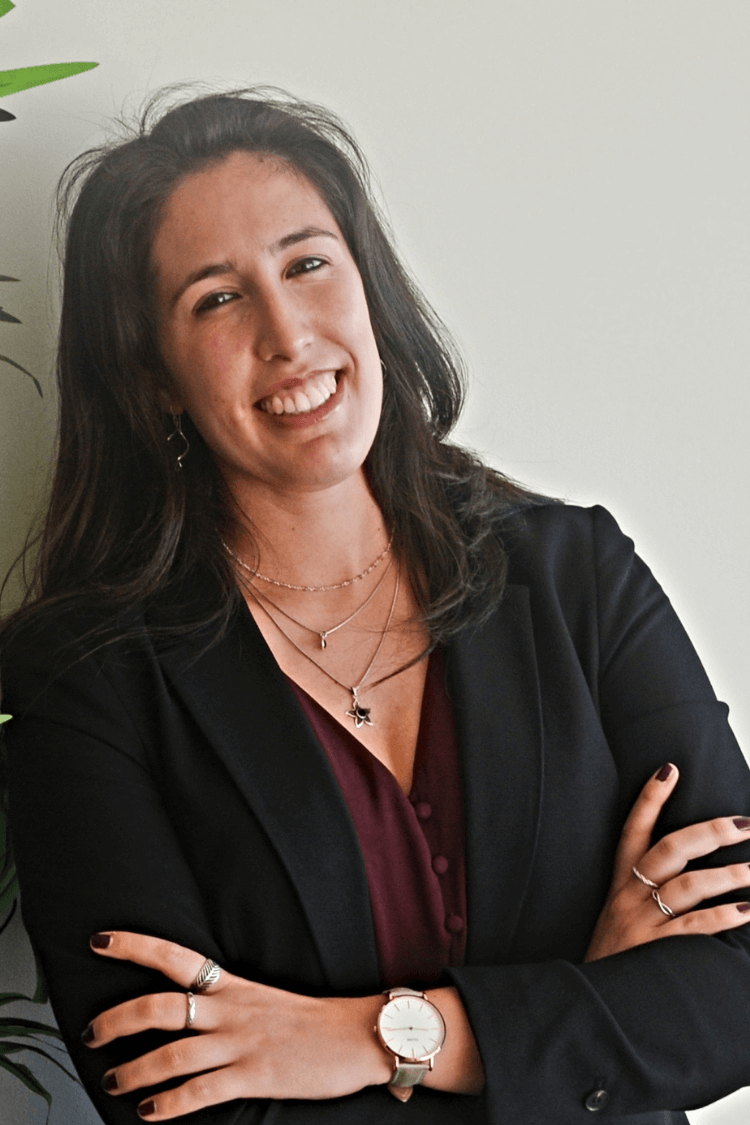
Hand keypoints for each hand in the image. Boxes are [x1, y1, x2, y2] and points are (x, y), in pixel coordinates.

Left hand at [83, 931, 391, 1118]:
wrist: (358, 1036)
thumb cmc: (311, 1021)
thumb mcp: (263, 997)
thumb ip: (225, 1002)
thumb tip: (184, 1011)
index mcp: (232, 985)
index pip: (174, 957)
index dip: (134, 946)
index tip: (100, 940)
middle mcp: (230, 1009)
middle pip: (160, 1006)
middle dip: (117, 1020)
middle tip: (90, 1032)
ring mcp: (241, 1043)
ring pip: (172, 1054)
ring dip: (133, 1070)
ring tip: (112, 1081)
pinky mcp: (255, 1075)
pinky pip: (201, 1091)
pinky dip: (169, 1103)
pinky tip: (149, 1112)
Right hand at [585, 762, 749, 961]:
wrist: (590, 998)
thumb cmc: (616, 954)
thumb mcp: (620, 912)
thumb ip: (647, 888)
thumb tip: (693, 866)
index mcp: (621, 881)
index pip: (633, 829)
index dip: (649, 798)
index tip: (670, 769)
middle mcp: (629, 895)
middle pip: (669, 850)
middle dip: (710, 833)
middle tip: (745, 823)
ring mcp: (642, 921)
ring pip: (688, 886)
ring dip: (729, 875)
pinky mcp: (655, 950)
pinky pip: (695, 926)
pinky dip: (724, 916)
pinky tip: (748, 911)